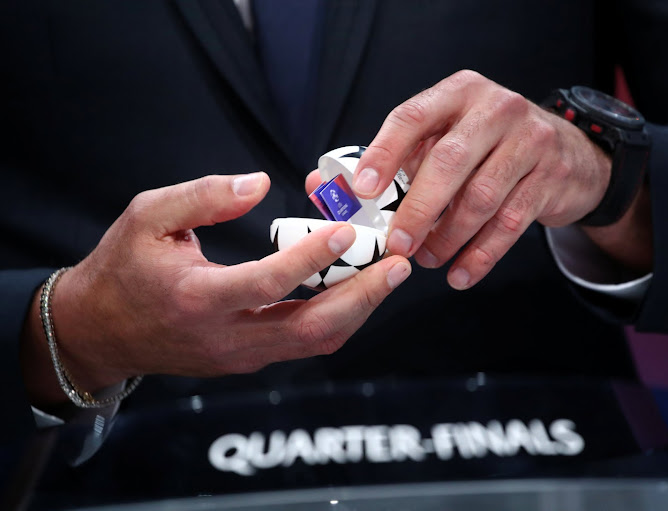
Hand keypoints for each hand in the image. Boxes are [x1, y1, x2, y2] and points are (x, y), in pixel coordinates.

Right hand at [21, 174, 410, 405]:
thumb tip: (259, 182)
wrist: (101, 332)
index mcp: (197, 299)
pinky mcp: (250, 359)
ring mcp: (242, 355)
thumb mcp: (148, 218)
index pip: (267, 283)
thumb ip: (203, 197)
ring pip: (315, 341)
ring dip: (359, 308)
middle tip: (398, 265)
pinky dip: (337, 314)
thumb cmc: (123, 270)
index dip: (311, 258)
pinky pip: (304, 340)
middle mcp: (226, 337)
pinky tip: (355, 285)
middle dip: (363, 298)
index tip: (346, 230)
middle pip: (311, 329)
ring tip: (389, 273)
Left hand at [350, 70, 612, 289]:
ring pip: (481, 198)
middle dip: (417, 209)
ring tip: (427, 259)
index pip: (411, 116)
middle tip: (397, 244)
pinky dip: (481, 256)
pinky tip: (460, 275)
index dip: (383, 154)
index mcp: (458, 93)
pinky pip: (511, 224)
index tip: (363, 192)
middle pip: (448, 161)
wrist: (567, 154)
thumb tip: (321, 188)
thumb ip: (390, 160)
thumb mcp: (443, 138)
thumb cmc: (486, 147)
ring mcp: (530, 141)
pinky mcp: (550, 178)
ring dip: (447, 238)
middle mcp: (496, 109)